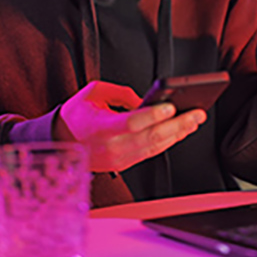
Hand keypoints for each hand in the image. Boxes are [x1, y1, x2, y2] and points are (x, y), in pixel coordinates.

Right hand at [53, 81, 206, 172]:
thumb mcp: (93, 92)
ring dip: (178, 134)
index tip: (171, 105)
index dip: (153, 115)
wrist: (60, 141)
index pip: (132, 123)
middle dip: (178, 125)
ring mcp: (119, 159)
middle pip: (151, 137)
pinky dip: (168, 142)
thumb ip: (121, 93)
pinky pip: (151, 153)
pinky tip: (180, 132)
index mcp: (101, 128)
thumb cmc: (76, 115)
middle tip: (197, 113)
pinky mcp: (124, 164)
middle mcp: (112, 147)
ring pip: (155, 147)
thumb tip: (145, 99)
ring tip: (194, 121)